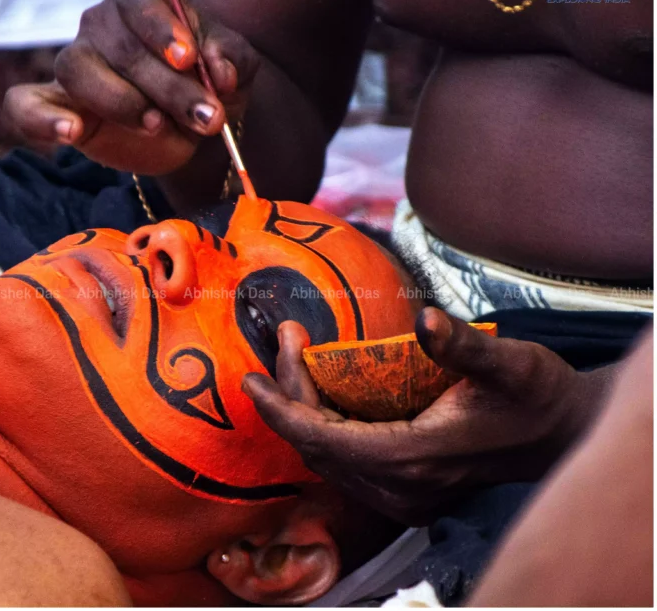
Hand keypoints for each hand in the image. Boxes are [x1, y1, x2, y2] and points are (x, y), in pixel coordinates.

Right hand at [1, 0, 260, 174]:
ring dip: (121, 102)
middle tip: (206, 117)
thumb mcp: (236, 69)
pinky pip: (25, 104)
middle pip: (120, 46)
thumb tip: (219, 70)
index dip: (161, 28)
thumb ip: (233, 61)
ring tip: (157, 125)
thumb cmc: (210, 84)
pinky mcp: (56, 104)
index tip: (188, 59)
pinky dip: (42, 118)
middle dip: (167, 87)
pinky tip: (71, 132)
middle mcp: (100, 21)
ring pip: (77, 70)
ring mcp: (74, 62)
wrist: (191, 128)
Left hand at [242, 308, 599, 525]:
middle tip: (284, 338)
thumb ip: (462, 345)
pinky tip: (320, 384)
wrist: (563, 433)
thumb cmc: (536, 395)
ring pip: (329, 454)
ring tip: (295, 350)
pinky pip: (346, 459)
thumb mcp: (509, 363)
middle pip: (319, 444)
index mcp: (417, 458)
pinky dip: (324, 422)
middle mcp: (402, 486)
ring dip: (304, 406)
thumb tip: (425, 318)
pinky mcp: (405, 490)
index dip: (283, 411)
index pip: (325, 440)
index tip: (250, 380)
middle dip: (290, 393)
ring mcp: (403, 495)